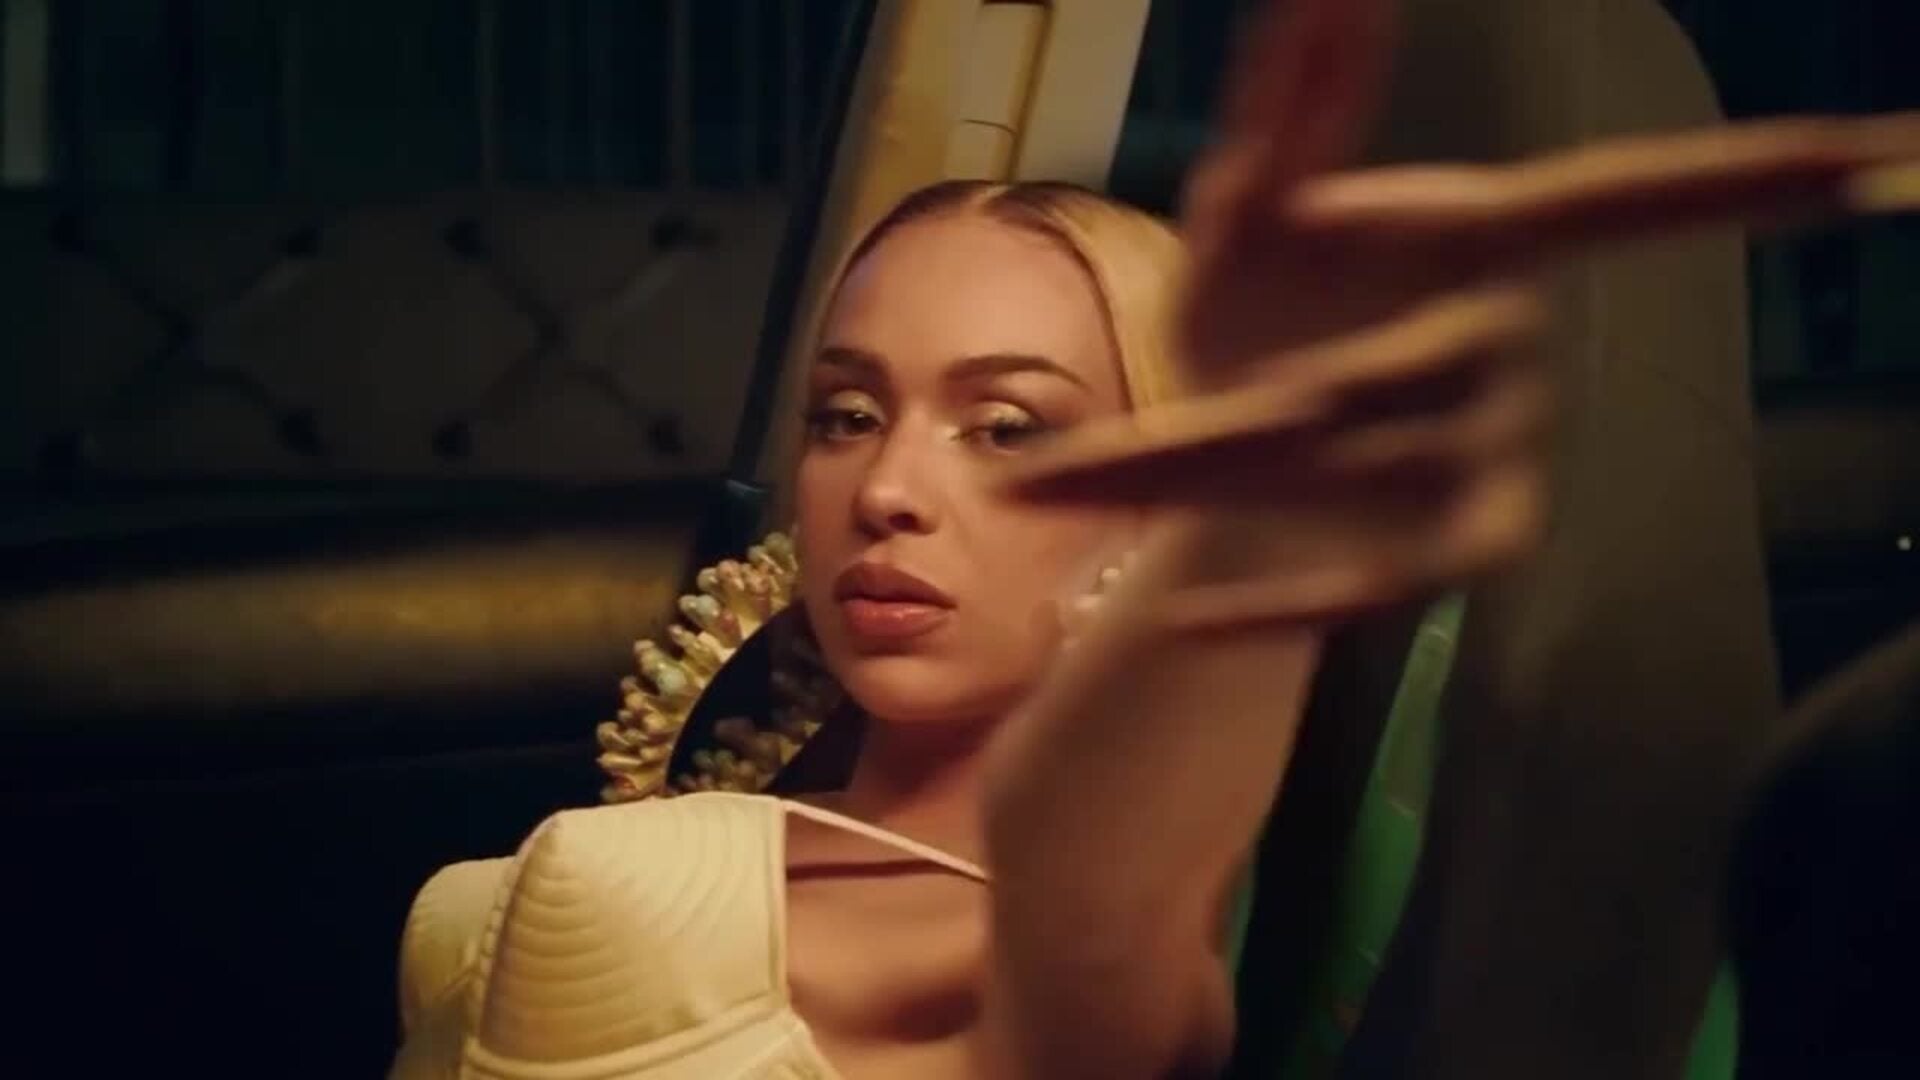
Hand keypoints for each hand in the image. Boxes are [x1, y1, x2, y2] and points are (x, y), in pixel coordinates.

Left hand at [1004, 0, 1919, 627]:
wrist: (1235, 468)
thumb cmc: (1262, 317)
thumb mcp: (1251, 216)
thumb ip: (1292, 108)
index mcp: (1481, 248)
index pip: (1624, 205)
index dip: (1739, 183)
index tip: (1881, 162)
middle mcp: (1505, 352)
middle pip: (1371, 376)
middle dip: (1226, 407)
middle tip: (1060, 449)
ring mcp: (1488, 458)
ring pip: (1338, 471)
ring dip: (1184, 477)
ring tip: (1036, 489)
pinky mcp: (1455, 554)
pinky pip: (1376, 587)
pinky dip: (1277, 603)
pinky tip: (1180, 619)